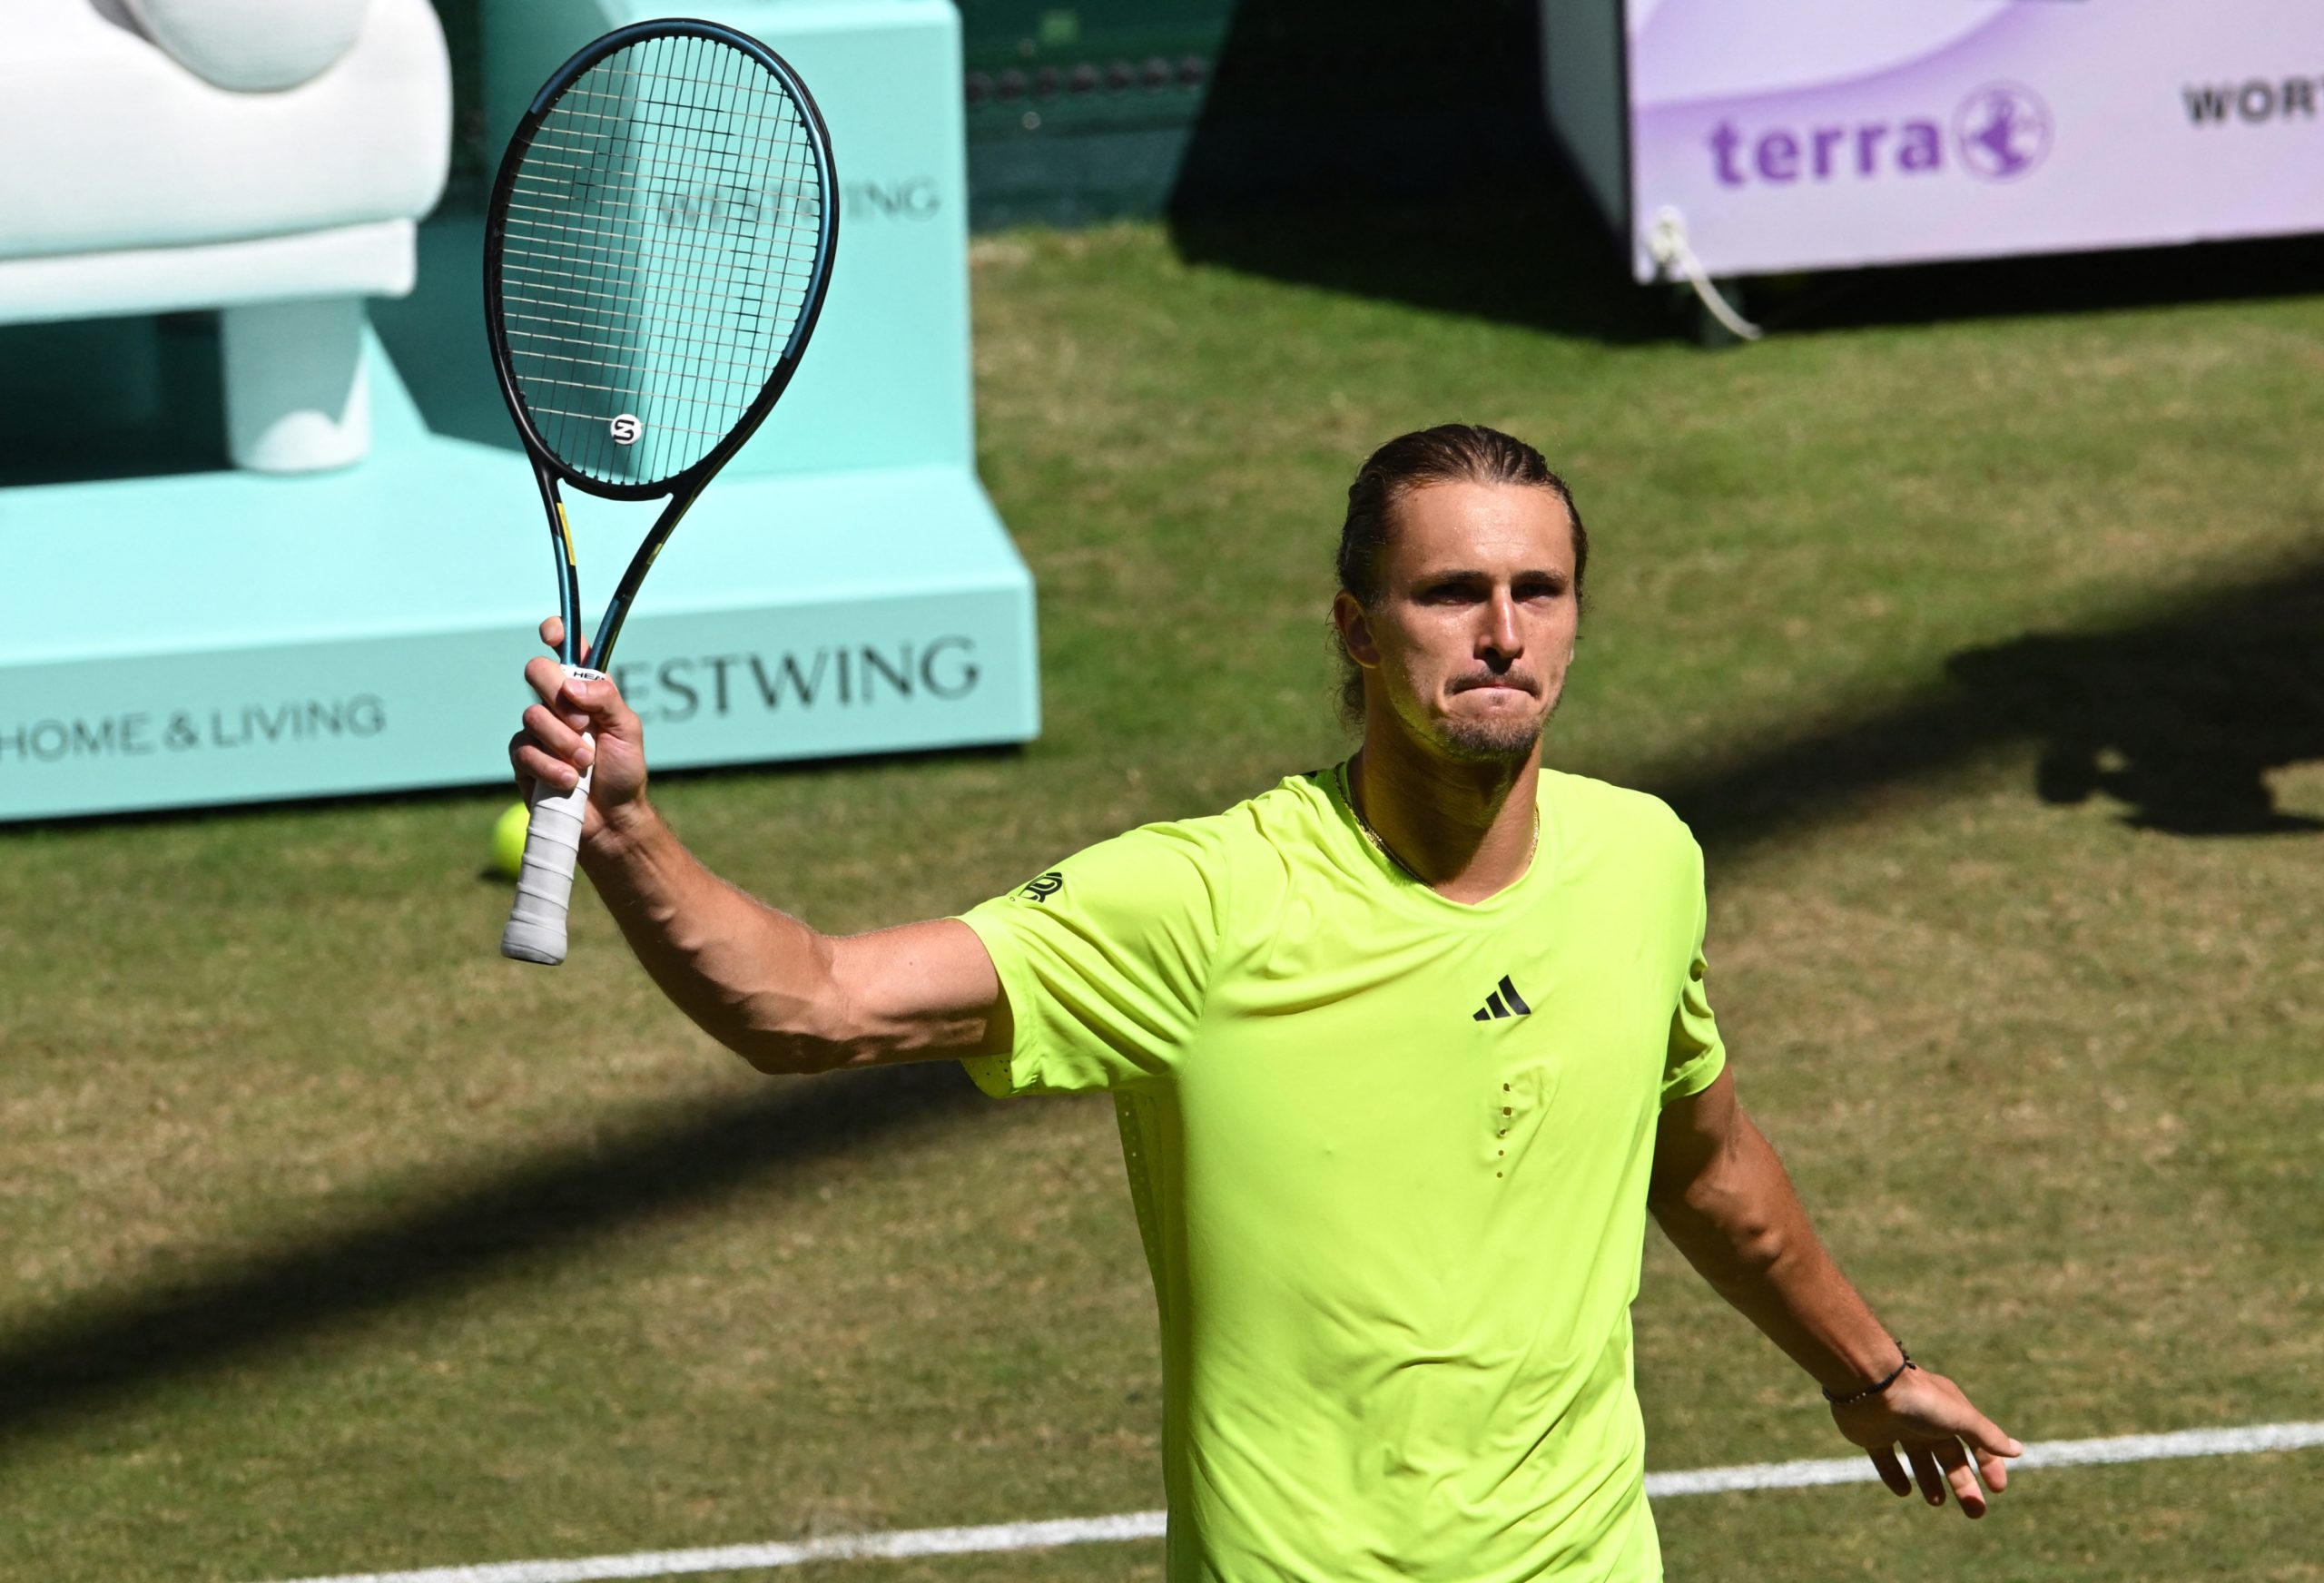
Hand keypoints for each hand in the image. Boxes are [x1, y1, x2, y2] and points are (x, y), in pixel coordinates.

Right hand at [507, 617, 649, 838]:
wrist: (612, 819)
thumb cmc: (624, 771)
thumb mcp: (627, 729)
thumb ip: (606, 699)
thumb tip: (572, 686)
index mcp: (587, 690)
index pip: (567, 650)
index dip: (557, 633)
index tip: (552, 633)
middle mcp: (559, 704)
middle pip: (537, 671)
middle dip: (558, 697)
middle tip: (584, 725)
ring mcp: (538, 730)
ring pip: (532, 715)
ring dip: (564, 743)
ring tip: (586, 763)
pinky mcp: (524, 758)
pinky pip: (524, 750)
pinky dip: (551, 767)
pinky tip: (569, 782)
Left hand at [1830, 1363, 2021, 1517]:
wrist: (1868, 1386)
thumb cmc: (1919, 1400)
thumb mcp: (1960, 1418)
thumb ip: (1987, 1436)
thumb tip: (2018, 1451)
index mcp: (1950, 1411)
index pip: (1977, 1442)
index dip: (1989, 1465)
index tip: (1997, 1489)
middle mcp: (1926, 1419)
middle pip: (1949, 1457)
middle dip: (1964, 1483)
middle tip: (1975, 1512)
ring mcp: (1898, 1426)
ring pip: (1919, 1459)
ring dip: (1930, 1481)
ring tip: (1936, 1501)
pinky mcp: (1872, 1435)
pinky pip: (1885, 1458)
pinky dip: (1894, 1475)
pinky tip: (1904, 1490)